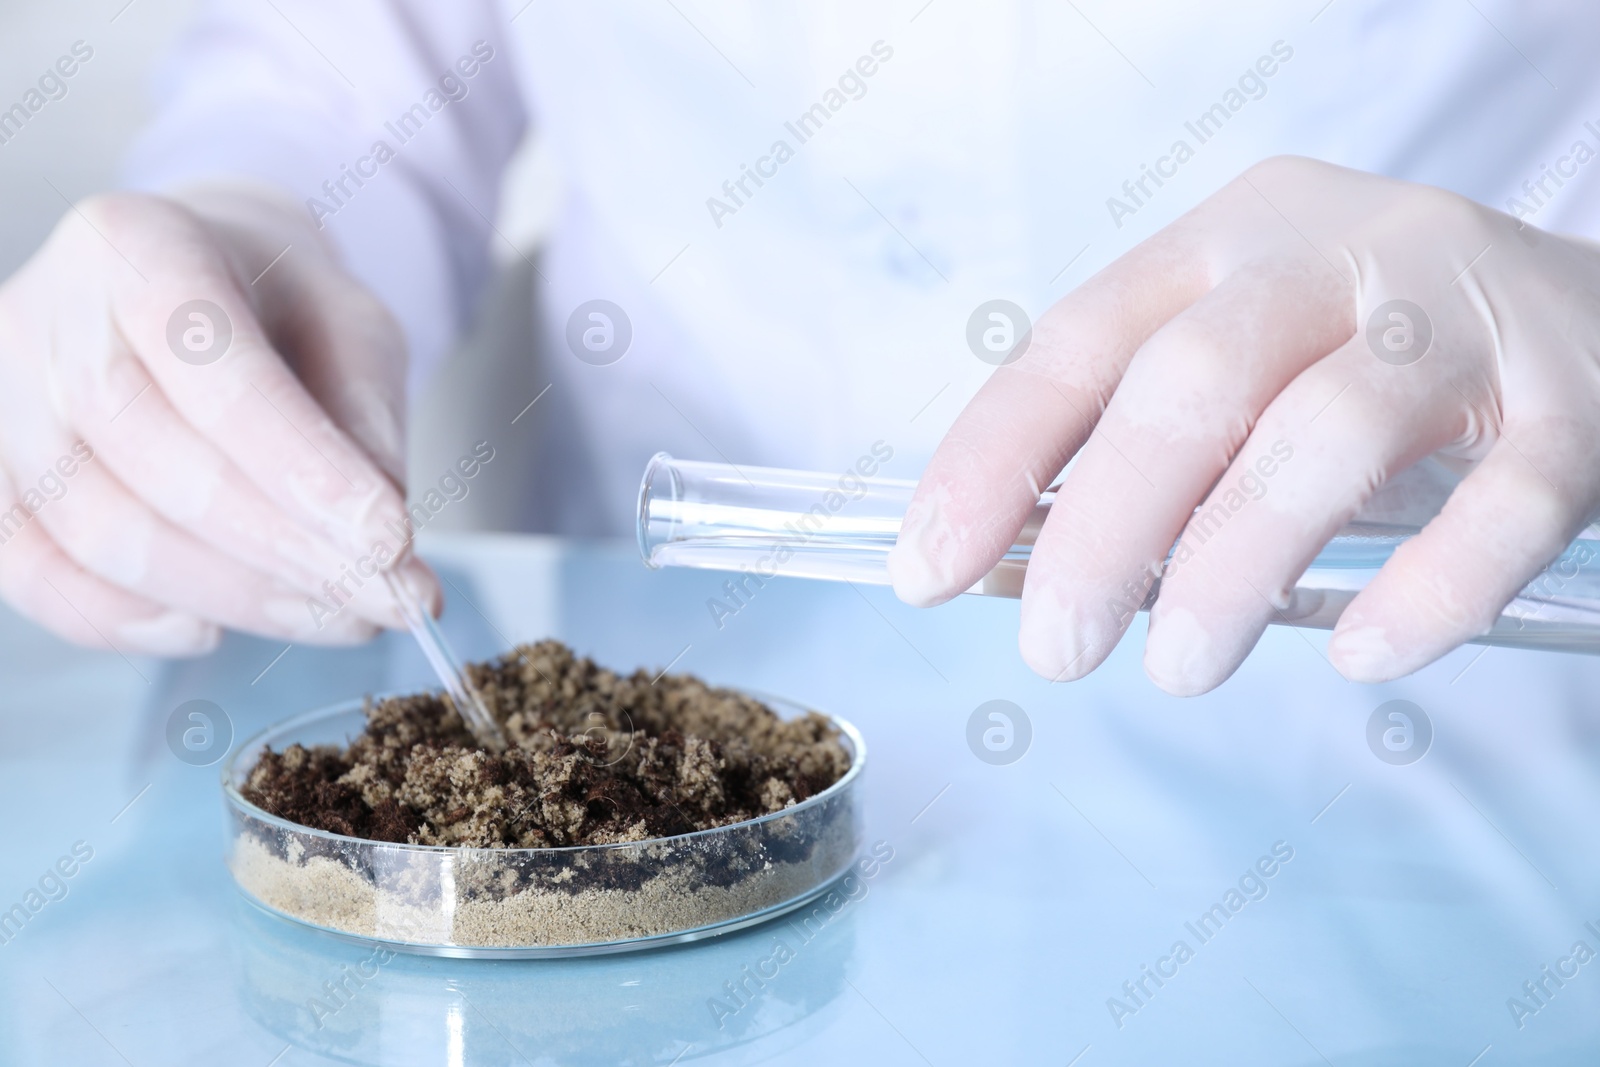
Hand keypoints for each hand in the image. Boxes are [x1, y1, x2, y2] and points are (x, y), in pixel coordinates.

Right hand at [0, 182, 439, 654]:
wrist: (188, 286)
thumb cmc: (276, 305)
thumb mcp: (353, 325)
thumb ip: (366, 418)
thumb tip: (380, 545)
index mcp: (145, 248)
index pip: (217, 374)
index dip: (304, 471)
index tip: (391, 543)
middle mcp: (51, 314)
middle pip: (156, 460)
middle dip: (285, 551)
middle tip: (386, 600)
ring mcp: (1, 396)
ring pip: (101, 530)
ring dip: (233, 597)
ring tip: (338, 616)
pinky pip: (33, 572)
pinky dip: (126, 621)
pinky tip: (213, 629)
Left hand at [890, 156, 1599, 693]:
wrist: (1592, 312)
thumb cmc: (1374, 354)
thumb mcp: (1248, 349)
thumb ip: (1150, 431)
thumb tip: (1026, 563)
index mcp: (1228, 243)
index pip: (1079, 342)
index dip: (991, 458)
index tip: (928, 571)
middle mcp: (1336, 258)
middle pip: (1192, 382)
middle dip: (1102, 528)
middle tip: (1059, 648)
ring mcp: (1461, 324)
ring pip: (1326, 434)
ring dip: (1231, 566)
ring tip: (1183, 668)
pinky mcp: (1574, 406)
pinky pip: (1503, 504)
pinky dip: (1426, 588)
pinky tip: (1362, 654)